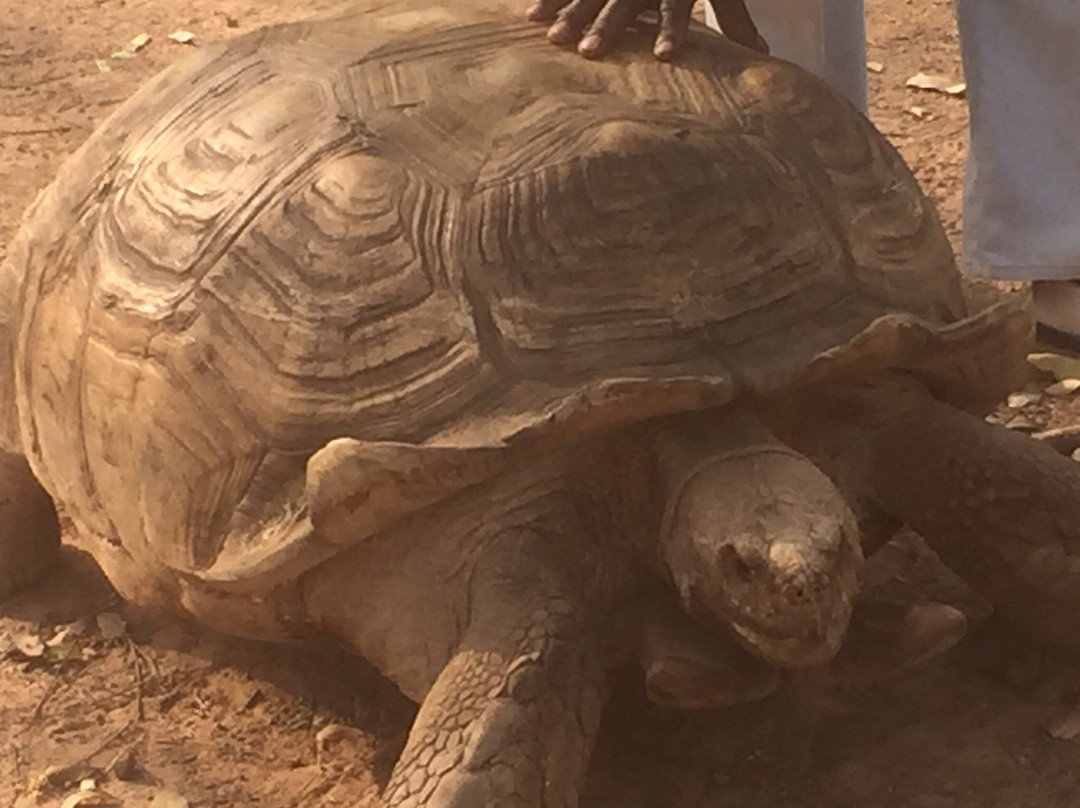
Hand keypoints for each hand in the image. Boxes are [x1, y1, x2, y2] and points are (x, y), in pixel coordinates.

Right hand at [527, 0, 768, 60]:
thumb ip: (735, 18)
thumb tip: (760, 56)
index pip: (676, 10)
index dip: (671, 30)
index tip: (664, 56)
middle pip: (623, 3)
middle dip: (607, 26)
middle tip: (589, 53)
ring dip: (570, 13)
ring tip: (553, 38)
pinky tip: (531, 14)